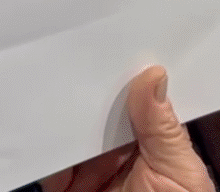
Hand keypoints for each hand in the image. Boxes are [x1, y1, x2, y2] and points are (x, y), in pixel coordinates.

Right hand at [39, 66, 212, 191]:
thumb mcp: (180, 172)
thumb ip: (163, 128)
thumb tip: (152, 74)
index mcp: (154, 145)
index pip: (137, 103)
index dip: (127, 75)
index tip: (113, 42)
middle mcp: (120, 154)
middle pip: (99, 113)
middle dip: (88, 89)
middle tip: (73, 54)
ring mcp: (91, 172)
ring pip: (72, 134)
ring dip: (62, 114)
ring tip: (51, 81)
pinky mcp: (67, 190)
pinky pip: (49, 165)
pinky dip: (42, 147)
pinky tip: (39, 123)